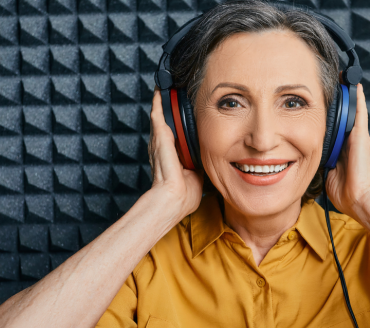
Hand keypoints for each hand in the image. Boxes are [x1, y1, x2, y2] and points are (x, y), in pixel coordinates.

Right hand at [147, 86, 203, 218]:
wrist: (174, 199)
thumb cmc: (184, 194)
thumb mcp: (197, 176)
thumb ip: (201, 165)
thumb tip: (212, 160)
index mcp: (172, 155)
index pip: (174, 134)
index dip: (176, 122)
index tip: (181, 111)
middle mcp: (163, 147)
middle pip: (165, 122)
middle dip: (167, 107)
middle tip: (171, 91)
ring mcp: (160, 141)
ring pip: (160, 116)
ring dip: (162, 101)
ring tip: (165, 86)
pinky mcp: (159, 138)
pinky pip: (157, 115)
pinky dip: (159, 102)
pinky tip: (161, 90)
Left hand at [325, 80, 369, 222]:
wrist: (358, 199)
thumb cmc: (344, 190)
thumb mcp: (327, 171)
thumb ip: (321, 160)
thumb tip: (306, 157)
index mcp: (342, 148)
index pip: (335, 125)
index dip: (329, 112)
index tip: (322, 99)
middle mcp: (351, 140)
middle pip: (344, 114)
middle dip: (339, 99)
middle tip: (334, 81)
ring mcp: (358, 138)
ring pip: (352, 111)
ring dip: (349, 95)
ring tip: (345, 77)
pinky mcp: (362, 138)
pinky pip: (360, 115)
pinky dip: (358, 100)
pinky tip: (355, 86)